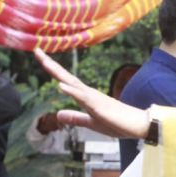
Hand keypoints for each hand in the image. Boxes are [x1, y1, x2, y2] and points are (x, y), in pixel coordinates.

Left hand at [34, 49, 148, 138]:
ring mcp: (94, 98)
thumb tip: (58, 115)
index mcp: (86, 97)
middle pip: (66, 77)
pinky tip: (60, 85)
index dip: (53, 70)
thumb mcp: (91, 123)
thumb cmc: (118, 124)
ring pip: (72, 83)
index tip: (41, 57)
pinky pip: (83, 97)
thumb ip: (76, 118)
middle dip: (51, 65)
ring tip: (45, 62)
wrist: (138, 125)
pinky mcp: (99, 106)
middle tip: (36, 51)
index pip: (66, 81)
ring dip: (58, 73)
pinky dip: (71, 91)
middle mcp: (89, 93)